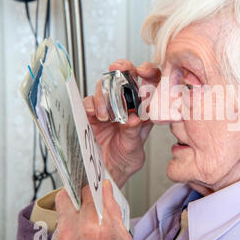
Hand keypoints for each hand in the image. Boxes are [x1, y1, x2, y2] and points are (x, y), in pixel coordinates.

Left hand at [46, 180, 137, 239]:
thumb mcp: (122, 236)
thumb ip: (111, 208)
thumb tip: (105, 188)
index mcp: (93, 226)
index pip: (85, 192)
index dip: (90, 189)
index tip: (91, 189)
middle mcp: (71, 235)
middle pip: (64, 200)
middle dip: (74, 201)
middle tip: (84, 206)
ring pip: (60, 220)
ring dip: (71, 222)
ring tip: (86, 234)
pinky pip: (57, 237)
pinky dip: (67, 238)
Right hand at [83, 60, 160, 186]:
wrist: (107, 171)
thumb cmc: (126, 159)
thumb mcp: (133, 148)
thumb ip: (133, 133)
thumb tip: (134, 119)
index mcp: (144, 108)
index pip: (150, 82)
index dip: (148, 71)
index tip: (143, 71)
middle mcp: (127, 103)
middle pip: (126, 75)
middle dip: (123, 68)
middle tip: (118, 70)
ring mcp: (110, 105)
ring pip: (106, 85)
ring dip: (106, 95)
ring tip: (107, 115)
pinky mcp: (92, 112)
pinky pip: (89, 101)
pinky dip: (91, 105)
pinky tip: (95, 115)